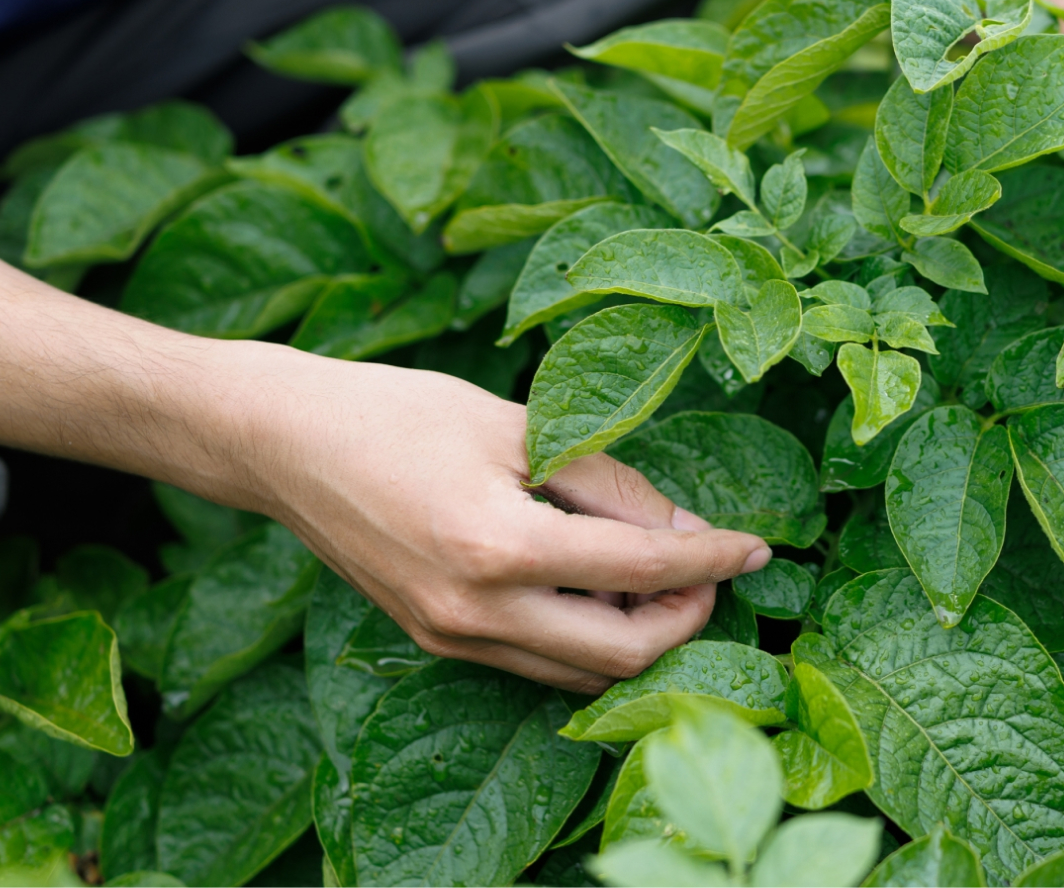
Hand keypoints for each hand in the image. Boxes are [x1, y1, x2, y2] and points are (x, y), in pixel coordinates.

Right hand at [238, 348, 771, 692]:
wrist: (283, 441)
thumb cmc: (397, 412)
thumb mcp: (517, 426)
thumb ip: (608, 483)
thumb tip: (682, 529)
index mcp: (497, 547)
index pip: (639, 572)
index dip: (712, 561)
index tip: (759, 547)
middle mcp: (474, 611)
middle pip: (620, 655)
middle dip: (685, 618)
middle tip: (713, 569)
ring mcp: (450, 636)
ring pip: (579, 672)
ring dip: (637, 636)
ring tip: (663, 577)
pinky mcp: (435, 638)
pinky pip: (536, 660)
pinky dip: (586, 638)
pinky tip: (603, 588)